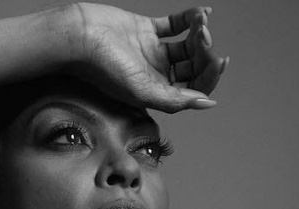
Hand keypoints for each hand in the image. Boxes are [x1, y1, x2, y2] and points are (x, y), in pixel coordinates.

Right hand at [64, 3, 228, 112]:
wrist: (79, 37)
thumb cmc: (103, 67)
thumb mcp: (141, 90)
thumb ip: (175, 100)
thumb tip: (208, 103)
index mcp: (155, 93)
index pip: (193, 89)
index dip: (210, 77)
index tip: (219, 60)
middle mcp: (155, 74)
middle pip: (193, 68)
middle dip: (205, 53)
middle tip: (205, 39)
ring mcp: (151, 52)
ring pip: (187, 46)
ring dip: (199, 34)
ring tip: (200, 24)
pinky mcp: (146, 30)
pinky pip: (175, 25)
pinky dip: (191, 19)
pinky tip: (202, 14)